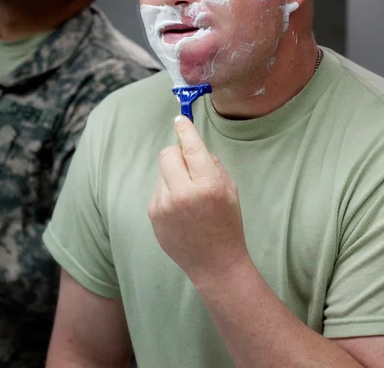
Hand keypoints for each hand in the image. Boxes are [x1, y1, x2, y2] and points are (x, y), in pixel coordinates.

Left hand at [148, 115, 250, 284]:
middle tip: (188, 165)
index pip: (191, 147)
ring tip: (188, 197)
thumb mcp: (229, 189)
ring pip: (162, 172)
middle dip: (177, 154)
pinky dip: (168, 193)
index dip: (185, 130)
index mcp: (207, 185)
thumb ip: (211, 164)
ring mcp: (165, 205)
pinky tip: (181, 211)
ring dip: (173, 176)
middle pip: (167, 154)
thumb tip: (192, 145)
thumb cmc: (226, 224)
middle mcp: (183, 193)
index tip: (180, 120)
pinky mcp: (153, 215)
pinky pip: (158, 190)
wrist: (215, 263)